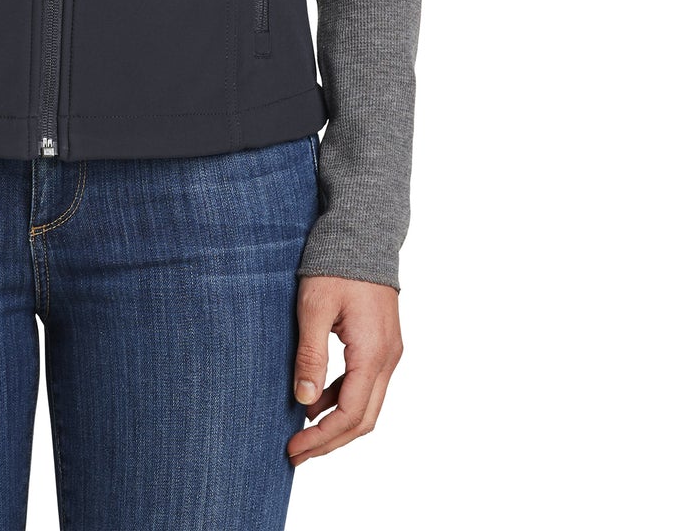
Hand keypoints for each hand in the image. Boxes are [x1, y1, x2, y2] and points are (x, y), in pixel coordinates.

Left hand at [287, 275, 403, 464]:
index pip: (350, 415)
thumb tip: (305, 402)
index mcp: (372, 353)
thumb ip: (311, 355)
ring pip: (367, 404)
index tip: (294, 450)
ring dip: (337, 423)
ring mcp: (389, 351)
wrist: (363, 230)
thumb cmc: (336, 263)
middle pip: (363, 419)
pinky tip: (317, 400)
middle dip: (330, 441)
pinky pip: (366, 384)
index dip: (322, 438)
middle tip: (296, 452)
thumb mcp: (315, 308)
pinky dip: (343, 399)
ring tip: (302, 431)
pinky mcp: (382, 342)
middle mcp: (388, 358)